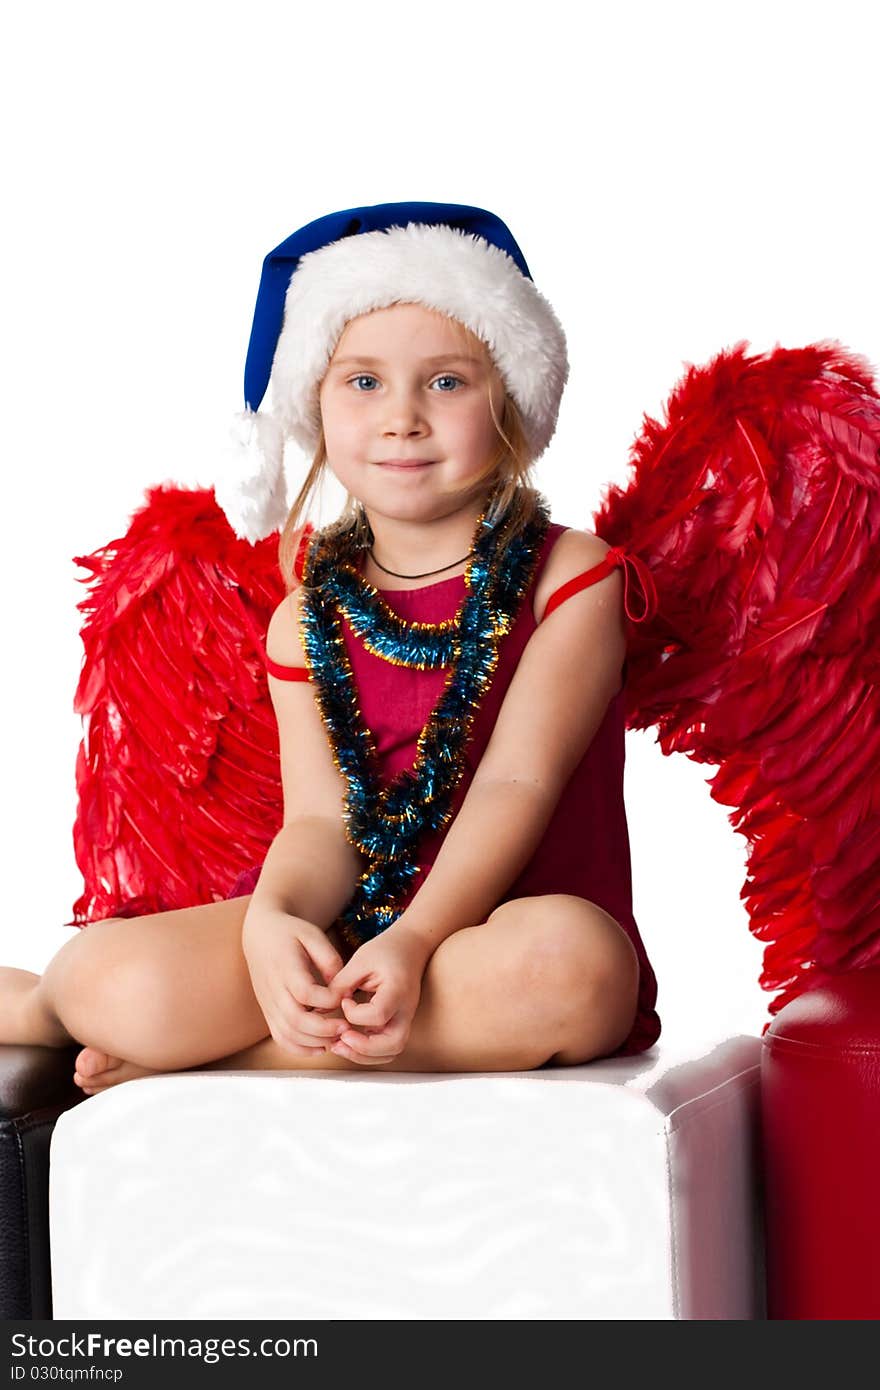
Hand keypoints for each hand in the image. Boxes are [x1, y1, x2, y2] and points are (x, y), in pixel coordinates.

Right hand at [241, 905, 348, 1057]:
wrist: (259, 934)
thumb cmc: (290, 932)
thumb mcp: (313, 934)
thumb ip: (329, 959)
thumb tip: (341, 987)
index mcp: (285, 966)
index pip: (305, 992)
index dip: (328, 999)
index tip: (345, 997)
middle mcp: (273, 988)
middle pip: (295, 1019)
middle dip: (324, 1029)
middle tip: (346, 1027)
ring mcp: (268, 1003)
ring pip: (287, 1033)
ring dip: (314, 1042)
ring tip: (337, 1037)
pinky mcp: (268, 1012)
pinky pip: (280, 1038)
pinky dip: (300, 1048)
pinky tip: (321, 1046)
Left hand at [327, 924, 431, 1066]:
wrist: (410, 947)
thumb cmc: (386, 951)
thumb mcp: (360, 960)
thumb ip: (341, 983)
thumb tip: (322, 1007)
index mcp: (397, 989)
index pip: (379, 1014)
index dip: (355, 1014)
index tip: (344, 1001)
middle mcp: (406, 1009)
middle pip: (393, 1044)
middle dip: (363, 1049)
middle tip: (339, 1040)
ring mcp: (405, 1019)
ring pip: (392, 1052)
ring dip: (364, 1055)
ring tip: (340, 1045)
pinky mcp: (398, 1024)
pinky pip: (387, 1048)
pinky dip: (368, 1052)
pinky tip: (349, 1040)